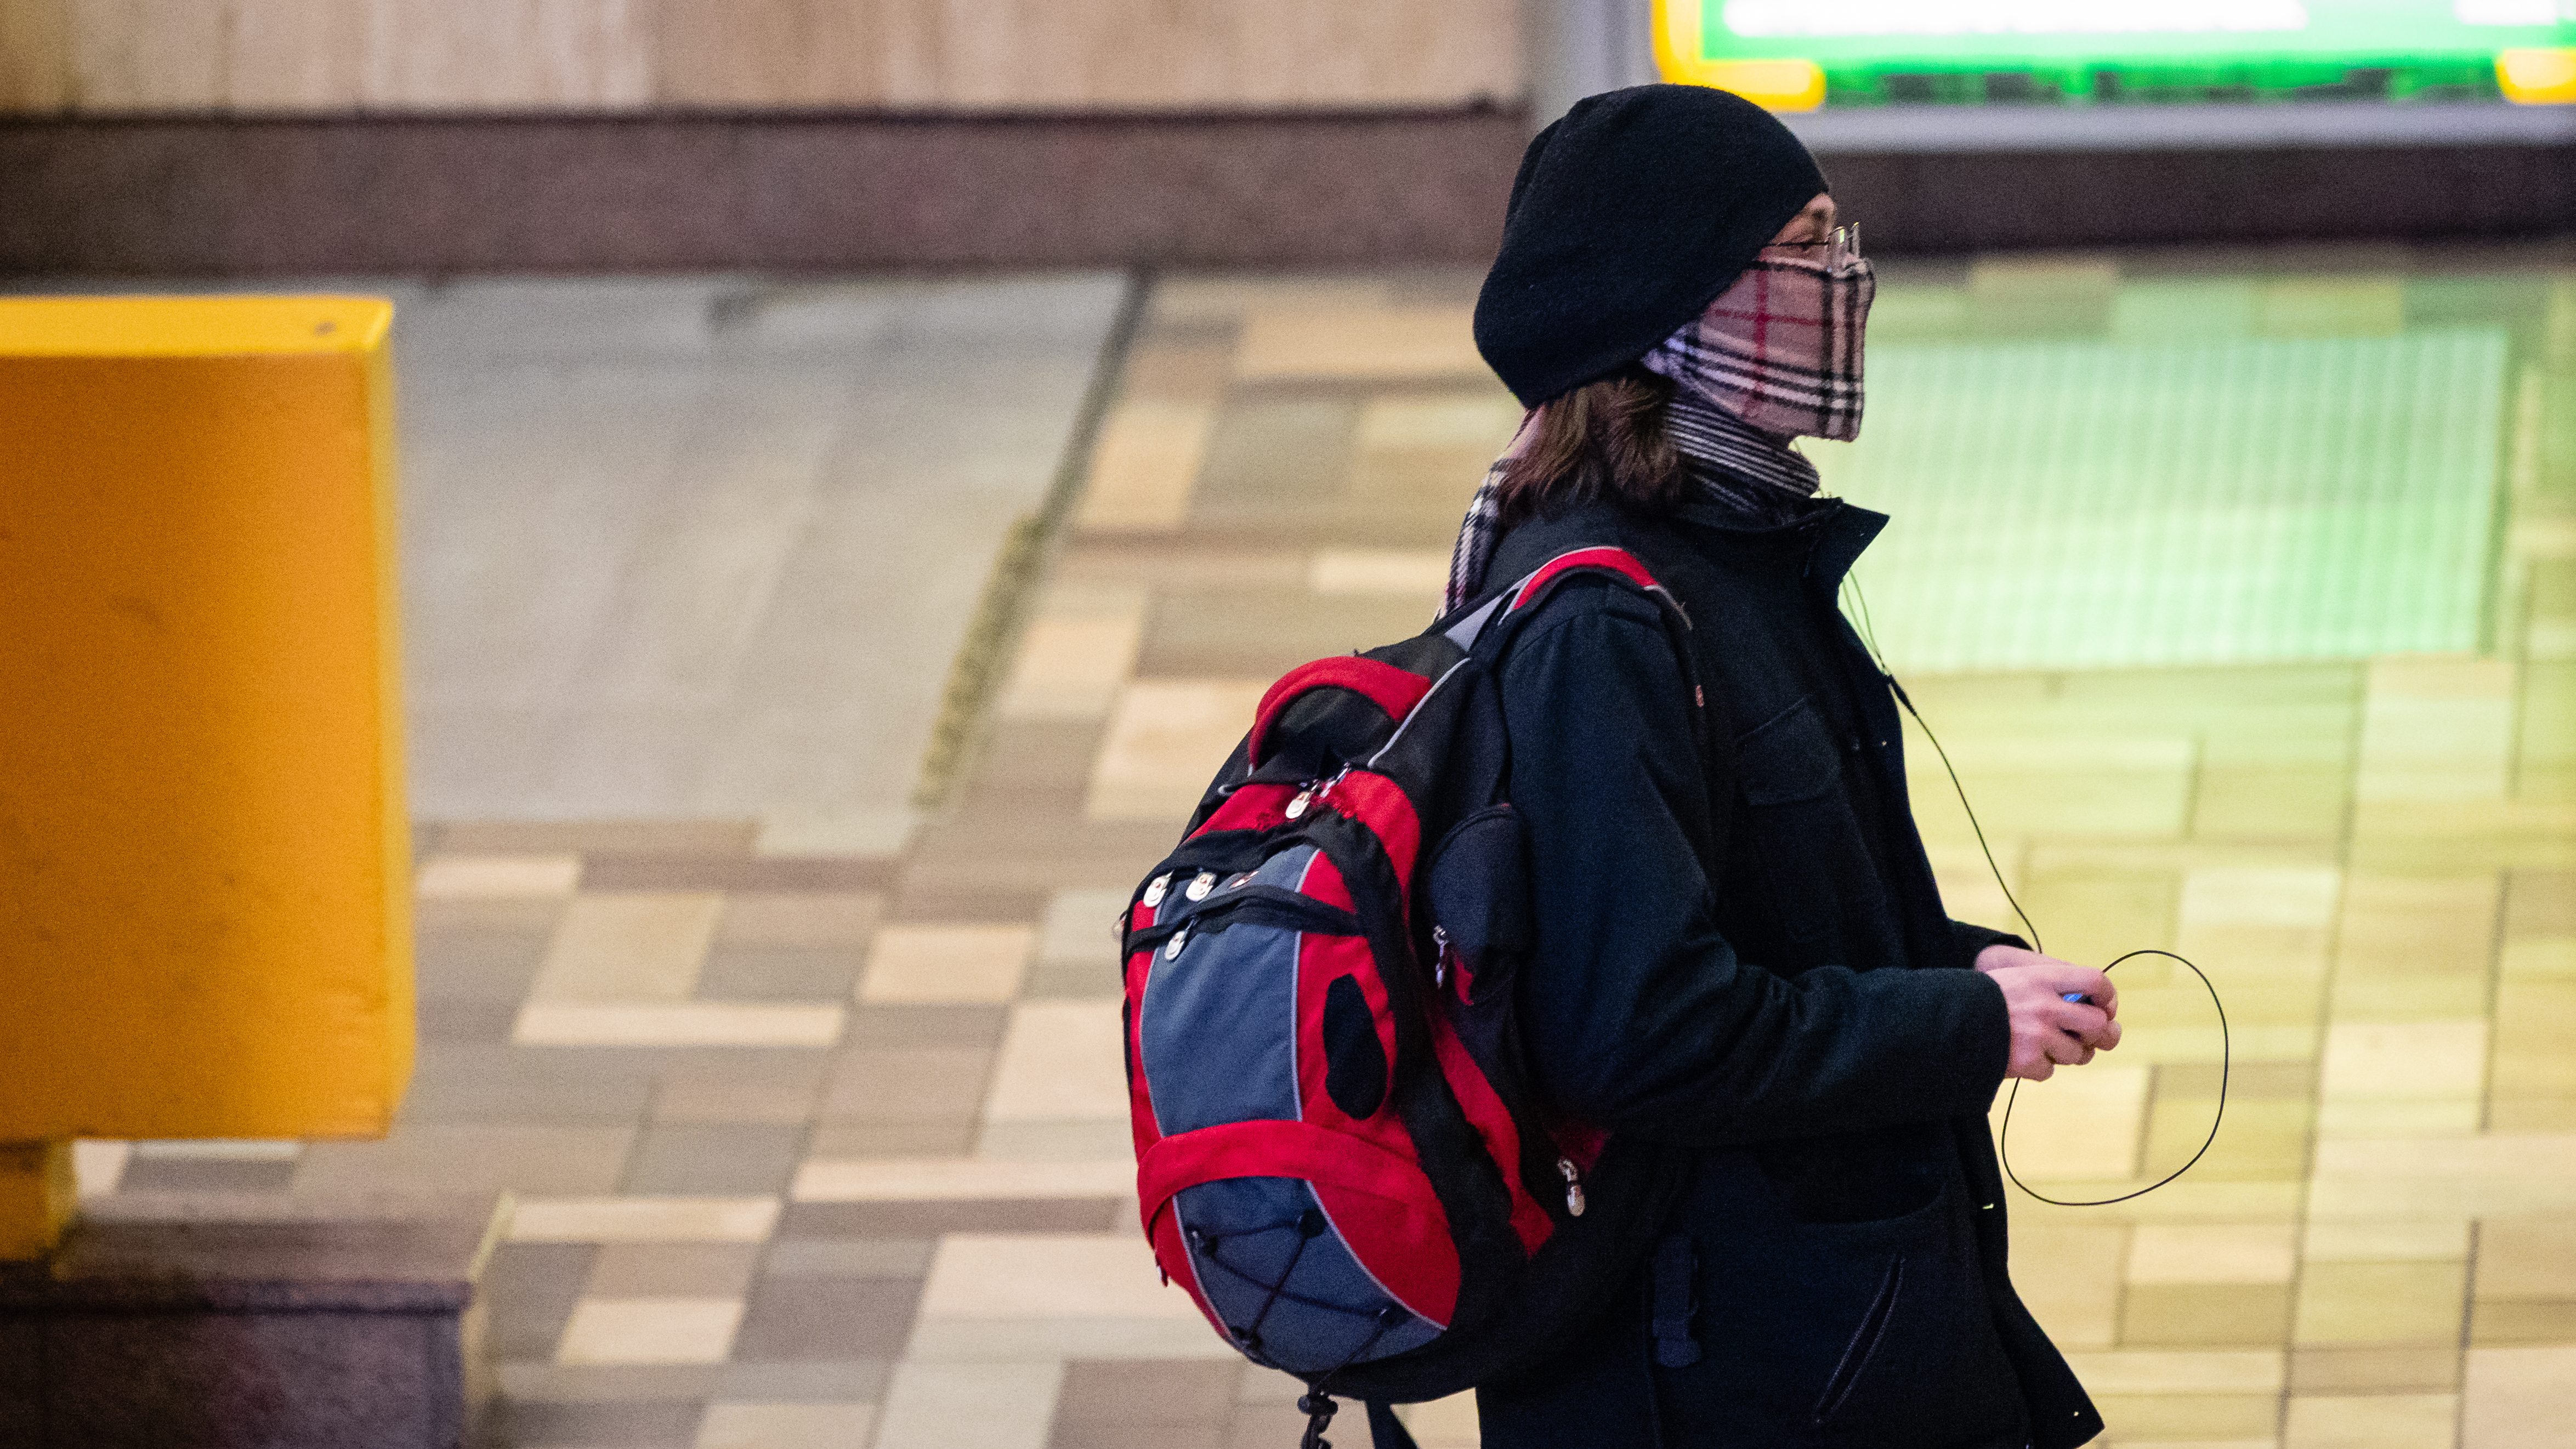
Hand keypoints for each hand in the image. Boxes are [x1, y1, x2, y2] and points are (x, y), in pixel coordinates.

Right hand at [1976, 944, 2120, 1081]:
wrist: (1946, 1022)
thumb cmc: (1986, 1000)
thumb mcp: (2018, 979)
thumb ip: (2056, 991)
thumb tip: (2101, 1018)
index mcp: (2042, 979)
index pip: (2096, 981)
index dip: (2107, 997)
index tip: (2104, 1008)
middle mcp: (2044, 1005)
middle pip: (2098, 1025)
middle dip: (2099, 1036)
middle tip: (2090, 1038)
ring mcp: (2037, 1035)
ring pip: (2077, 1054)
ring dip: (2064, 1054)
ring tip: (2039, 1045)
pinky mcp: (2027, 1061)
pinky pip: (2049, 1071)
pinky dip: (2037, 1067)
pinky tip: (2018, 1055)